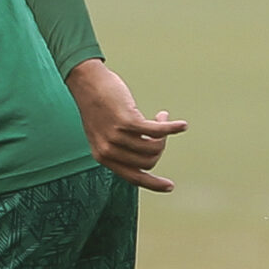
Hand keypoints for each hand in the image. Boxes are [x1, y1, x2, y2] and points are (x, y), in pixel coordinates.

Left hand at [66, 59, 186, 191]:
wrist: (87, 82)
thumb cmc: (98, 106)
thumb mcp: (102, 133)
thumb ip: (119, 148)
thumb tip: (147, 156)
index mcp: (102, 157)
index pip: (133, 178)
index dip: (153, 183)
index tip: (169, 186)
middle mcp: (108, 150)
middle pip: (148, 162)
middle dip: (159, 148)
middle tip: (158, 131)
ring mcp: (117, 136)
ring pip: (154, 148)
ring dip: (163, 135)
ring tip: (160, 118)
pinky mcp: (127, 121)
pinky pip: (158, 131)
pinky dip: (172, 128)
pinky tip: (182, 125)